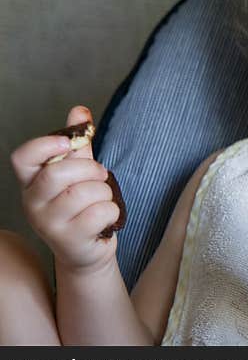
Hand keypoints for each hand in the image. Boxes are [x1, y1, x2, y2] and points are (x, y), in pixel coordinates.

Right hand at [10, 106, 119, 274]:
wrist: (88, 249)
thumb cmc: (82, 205)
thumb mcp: (79, 170)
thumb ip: (79, 142)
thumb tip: (80, 110)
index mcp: (32, 181)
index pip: (22, 157)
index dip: (46, 144)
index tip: (70, 143)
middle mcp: (32, 202)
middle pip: (59, 173)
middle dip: (91, 169)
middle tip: (101, 175)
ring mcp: (47, 223)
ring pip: (85, 193)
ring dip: (105, 193)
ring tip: (101, 201)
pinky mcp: (68, 240)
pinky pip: (101, 213)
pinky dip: (112, 212)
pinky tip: (105, 220)